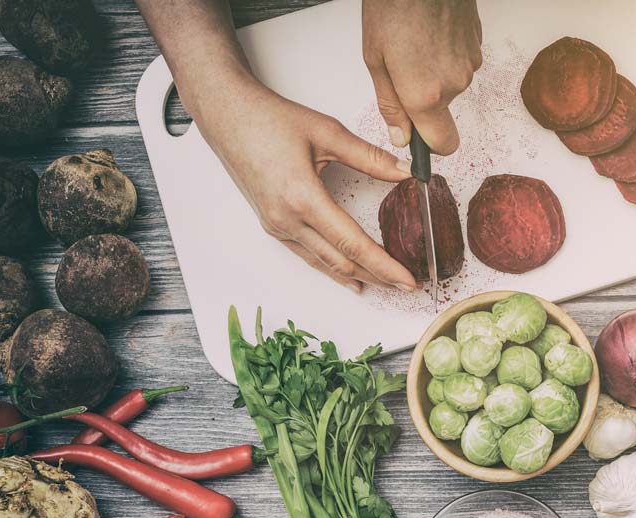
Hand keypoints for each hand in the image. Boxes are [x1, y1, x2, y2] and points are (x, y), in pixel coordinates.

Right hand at [193, 72, 415, 291]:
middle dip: (378, 277)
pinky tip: (352, 277)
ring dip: (359, 276)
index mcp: (302, 197)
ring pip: (325, 264)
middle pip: (342, 262)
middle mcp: (287, 219)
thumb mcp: (327, 132)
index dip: (385, 266)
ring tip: (387, 283)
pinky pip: (309, 255)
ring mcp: (277, 226)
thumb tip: (406, 172)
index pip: (354, 244)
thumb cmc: (268, 119)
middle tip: (408, 285)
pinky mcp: (273, 225)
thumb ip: (370, 157)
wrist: (227, 115)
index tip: (408, 280)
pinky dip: (334, 268)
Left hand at [362, 0, 482, 153]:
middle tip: (401, 64)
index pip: (443, 145)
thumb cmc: (394, 5)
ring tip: (414, 40)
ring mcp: (469, 65)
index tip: (419, 138)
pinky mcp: (477, 45)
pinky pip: (459, 62)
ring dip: (432, 71)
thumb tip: (402, 137)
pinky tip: (430, 32)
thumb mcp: (375, 58)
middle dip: (422, 95)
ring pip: (449, 83)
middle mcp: (453, 85)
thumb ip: (390, 105)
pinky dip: (445, 54)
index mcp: (425, 94)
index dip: (430, 146)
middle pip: (440, 110)